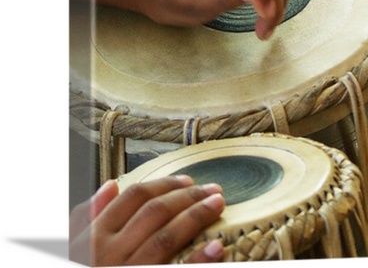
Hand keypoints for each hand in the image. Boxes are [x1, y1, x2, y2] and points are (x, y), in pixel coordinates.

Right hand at [69, 176, 225, 265]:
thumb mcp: (77, 251)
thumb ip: (89, 219)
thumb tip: (111, 186)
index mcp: (94, 239)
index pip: (133, 198)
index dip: (164, 184)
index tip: (188, 180)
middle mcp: (109, 255)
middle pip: (154, 213)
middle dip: (188, 196)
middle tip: (213, 189)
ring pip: (165, 238)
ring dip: (196, 217)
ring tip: (217, 205)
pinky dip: (197, 260)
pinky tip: (216, 248)